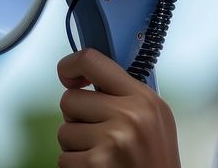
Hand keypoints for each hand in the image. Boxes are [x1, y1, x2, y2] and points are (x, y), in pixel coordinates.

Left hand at [56, 48, 180, 167]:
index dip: (69, 65)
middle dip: (76, 118)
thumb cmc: (154, 159)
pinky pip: (63, 158)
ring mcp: (113, 139)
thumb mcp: (154, 118)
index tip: (67, 75)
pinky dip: (75, 167)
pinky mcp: (97, 163)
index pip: (92, 61)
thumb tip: (86, 76)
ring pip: (63, 131)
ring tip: (102, 154)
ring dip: (76, 145)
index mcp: (143, 97)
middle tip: (97, 133)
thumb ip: (126, 95)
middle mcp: (129, 114)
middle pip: (70, 99)